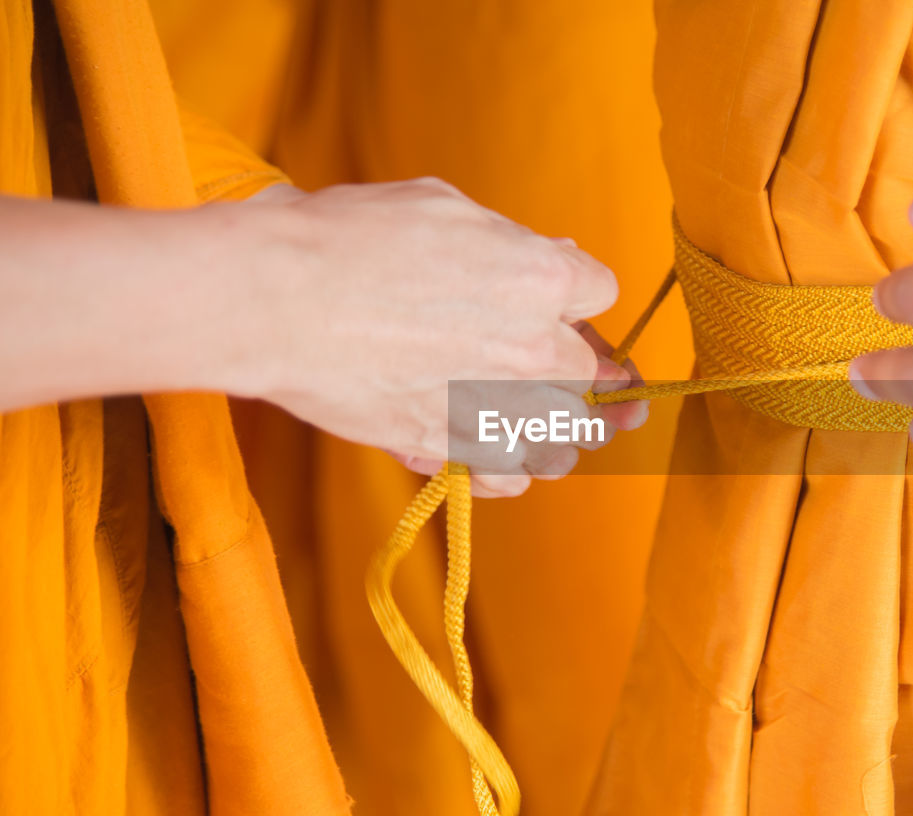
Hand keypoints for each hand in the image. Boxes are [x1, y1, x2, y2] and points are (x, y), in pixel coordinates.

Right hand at [237, 178, 628, 493]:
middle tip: (527, 357)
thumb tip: (551, 254)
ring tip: (514, 406)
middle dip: (563, 362)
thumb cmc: (348, 239)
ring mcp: (497, 405)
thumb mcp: (441, 207)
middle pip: (588, 371)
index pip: (600, 292)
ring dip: (546, 421)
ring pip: (563, 432)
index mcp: (542, 276)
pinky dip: (505, 467)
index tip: (550, 300)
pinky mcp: (450, 447)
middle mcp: (534, 348)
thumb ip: (506, 240)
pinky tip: (488, 447)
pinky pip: (510, 474)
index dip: (573, 295)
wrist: (276, 298)